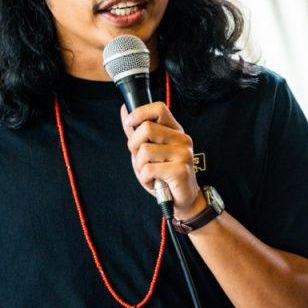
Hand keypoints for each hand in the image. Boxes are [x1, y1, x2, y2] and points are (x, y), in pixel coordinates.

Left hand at [120, 102, 202, 217]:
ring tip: (150, 173)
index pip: (159, 108)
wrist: (181, 199)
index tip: (129, 123)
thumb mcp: (147, 151)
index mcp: (175, 131)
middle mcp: (182, 139)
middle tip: (140, 159)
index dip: (140, 113)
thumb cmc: (163, 174)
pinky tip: (153, 182)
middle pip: (147, 128)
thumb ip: (137, 131)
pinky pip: (149, 169)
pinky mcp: (181, 170)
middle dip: (134, 145)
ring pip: (145, 150)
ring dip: (140, 166)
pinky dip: (144, 178)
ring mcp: (183, 154)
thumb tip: (124, 109)